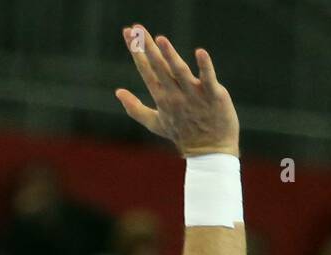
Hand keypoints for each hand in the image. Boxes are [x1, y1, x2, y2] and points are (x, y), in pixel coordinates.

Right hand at [116, 25, 238, 156]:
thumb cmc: (182, 134)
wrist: (209, 150)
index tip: (127, 34)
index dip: (136, 51)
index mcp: (160, 97)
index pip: (146, 69)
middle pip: (158, 66)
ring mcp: (193, 94)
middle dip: (145, 47)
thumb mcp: (154, 122)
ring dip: (170, 55)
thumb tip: (117, 92)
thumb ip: (134, 107)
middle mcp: (174, 94)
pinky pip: (208, 78)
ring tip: (159, 39)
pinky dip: (204, 66)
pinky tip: (199, 52)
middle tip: (135, 28)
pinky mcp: (213, 95)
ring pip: (179, 71)